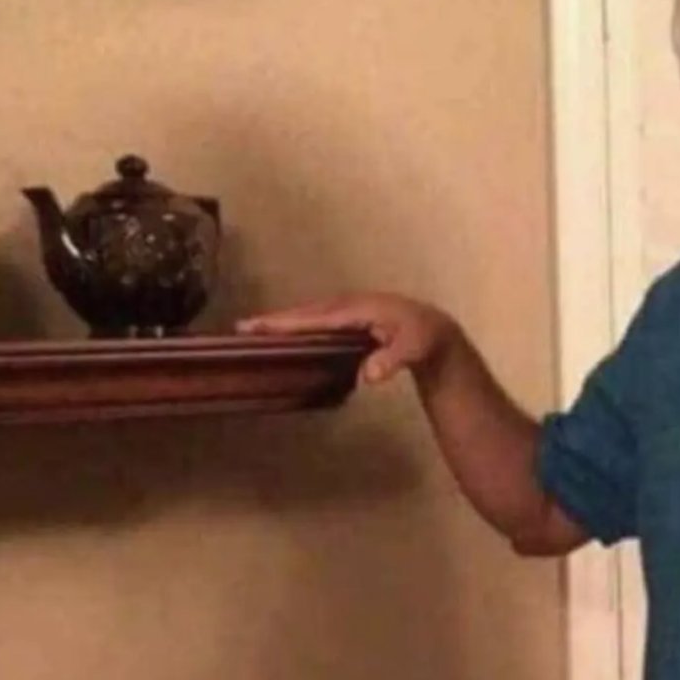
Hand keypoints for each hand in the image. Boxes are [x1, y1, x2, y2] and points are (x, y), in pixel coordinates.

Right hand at [236, 293, 460, 384]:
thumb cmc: (424, 340)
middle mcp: (350, 305)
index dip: (291, 323)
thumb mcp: (414, 350)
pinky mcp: (350, 319)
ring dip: (284, 321)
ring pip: (310, 314)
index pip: (318, 317)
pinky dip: (299, 324)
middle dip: (277, 320)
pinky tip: (284, 334)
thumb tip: (370, 375)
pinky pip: (318, 320)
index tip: (263, 327)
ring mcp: (349, 310)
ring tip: (254, 329)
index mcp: (360, 309)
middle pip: (308, 312)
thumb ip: (393, 360)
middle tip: (243, 328)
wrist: (436, 332)